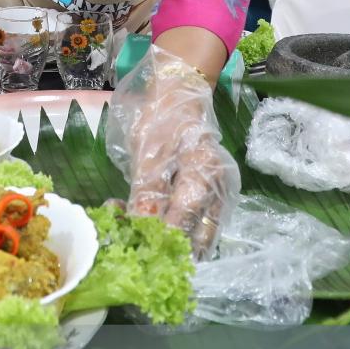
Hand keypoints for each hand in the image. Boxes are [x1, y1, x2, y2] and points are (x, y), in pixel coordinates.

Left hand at [107, 45, 239, 256]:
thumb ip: (147, 191)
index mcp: (205, 174)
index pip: (183, 221)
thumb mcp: (149, 152)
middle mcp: (219, 191)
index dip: (156, 239)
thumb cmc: (163, 121)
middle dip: (165, 249)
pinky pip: (195, 226)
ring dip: (167, 243)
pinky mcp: (210, 202)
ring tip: (130, 229)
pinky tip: (141, 220)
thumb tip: (141, 226)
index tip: (130, 246)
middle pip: (197, 240)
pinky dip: (172, 231)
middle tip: (130, 243)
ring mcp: (218, 198)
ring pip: (197, 237)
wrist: (181, 99)